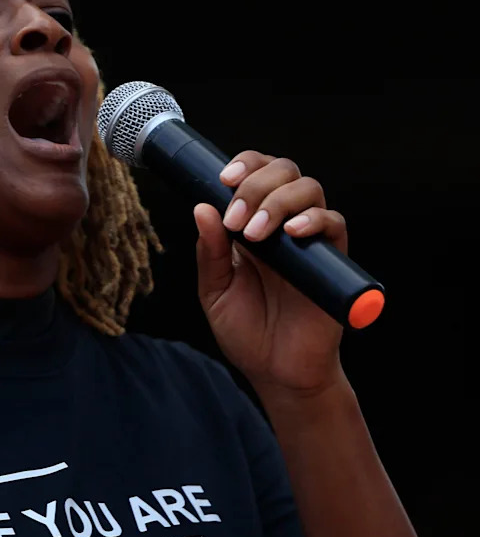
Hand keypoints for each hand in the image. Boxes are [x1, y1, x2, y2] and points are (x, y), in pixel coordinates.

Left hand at [193, 150, 346, 396]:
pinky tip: (291, 234)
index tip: (224, 180)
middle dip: (256, 185)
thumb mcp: (215, 290)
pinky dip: (313, 220)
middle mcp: (282, 224)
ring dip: (278, 201)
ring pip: (309, 188)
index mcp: (251, 224)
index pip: (255, 174)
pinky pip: (334, 224)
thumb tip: (202, 208)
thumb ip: (209, 252)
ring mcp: (308, 240)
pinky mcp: (331, 260)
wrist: (275, 371)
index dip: (245, 166)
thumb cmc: (246, 331)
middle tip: (235, 220)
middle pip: (284, 172)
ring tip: (255, 234)